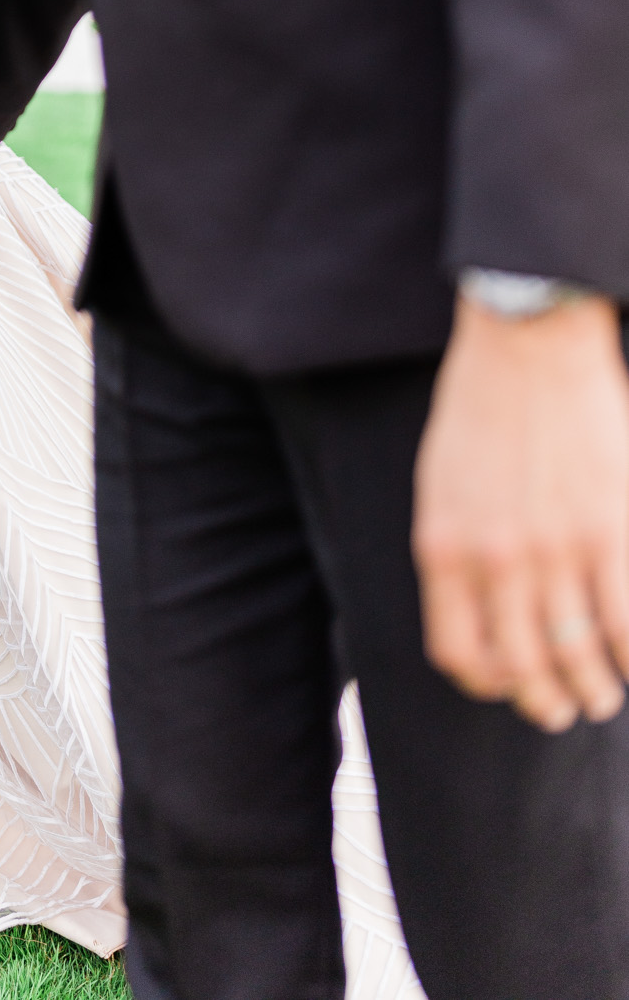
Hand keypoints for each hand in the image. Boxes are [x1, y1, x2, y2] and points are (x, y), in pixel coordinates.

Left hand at [414, 293, 628, 730]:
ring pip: (576, 657)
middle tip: (564, 708)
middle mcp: (494, 559)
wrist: (527, 340)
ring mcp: (553, 549)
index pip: (458, 653)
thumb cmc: (481, 404)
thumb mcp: (439, 481)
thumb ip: (453, 547)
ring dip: (593, 689)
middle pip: (521, 668)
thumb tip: (474, 609)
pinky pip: (626, 625)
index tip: (508, 686)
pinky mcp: (608, 532)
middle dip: (544, 701)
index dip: (487, 684)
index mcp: (443, 546)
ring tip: (602, 694)